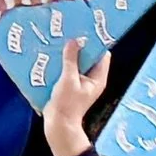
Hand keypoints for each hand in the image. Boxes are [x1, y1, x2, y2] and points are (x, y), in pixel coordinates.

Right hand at [42, 39, 108, 155]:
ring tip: (60, 40)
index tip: (87, 31)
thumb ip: (71, 60)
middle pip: (89, 57)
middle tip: (71, 32)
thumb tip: (74, 42)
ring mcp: (80, 82)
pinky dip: (62, 63)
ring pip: (77, 63)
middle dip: (80, 46)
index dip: (96, 43)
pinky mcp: (69, 85)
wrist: (58, 125)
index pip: (102, 55)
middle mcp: (91, 79)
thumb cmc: (67, 104)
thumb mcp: (68, 80)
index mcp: (98, 79)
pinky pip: (68, 70)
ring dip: (69, 54)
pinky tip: (53, 55)